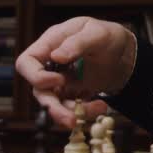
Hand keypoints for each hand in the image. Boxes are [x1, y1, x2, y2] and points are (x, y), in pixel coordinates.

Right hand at [15, 16, 136, 128]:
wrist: (126, 53)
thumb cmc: (108, 36)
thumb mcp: (97, 33)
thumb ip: (77, 42)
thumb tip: (55, 56)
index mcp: (51, 44)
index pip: (26, 62)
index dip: (36, 75)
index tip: (59, 80)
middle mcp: (51, 64)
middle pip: (38, 90)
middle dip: (54, 107)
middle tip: (73, 118)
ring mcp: (60, 81)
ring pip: (54, 104)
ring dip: (72, 112)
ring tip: (97, 109)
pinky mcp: (71, 94)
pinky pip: (70, 108)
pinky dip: (84, 112)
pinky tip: (100, 106)